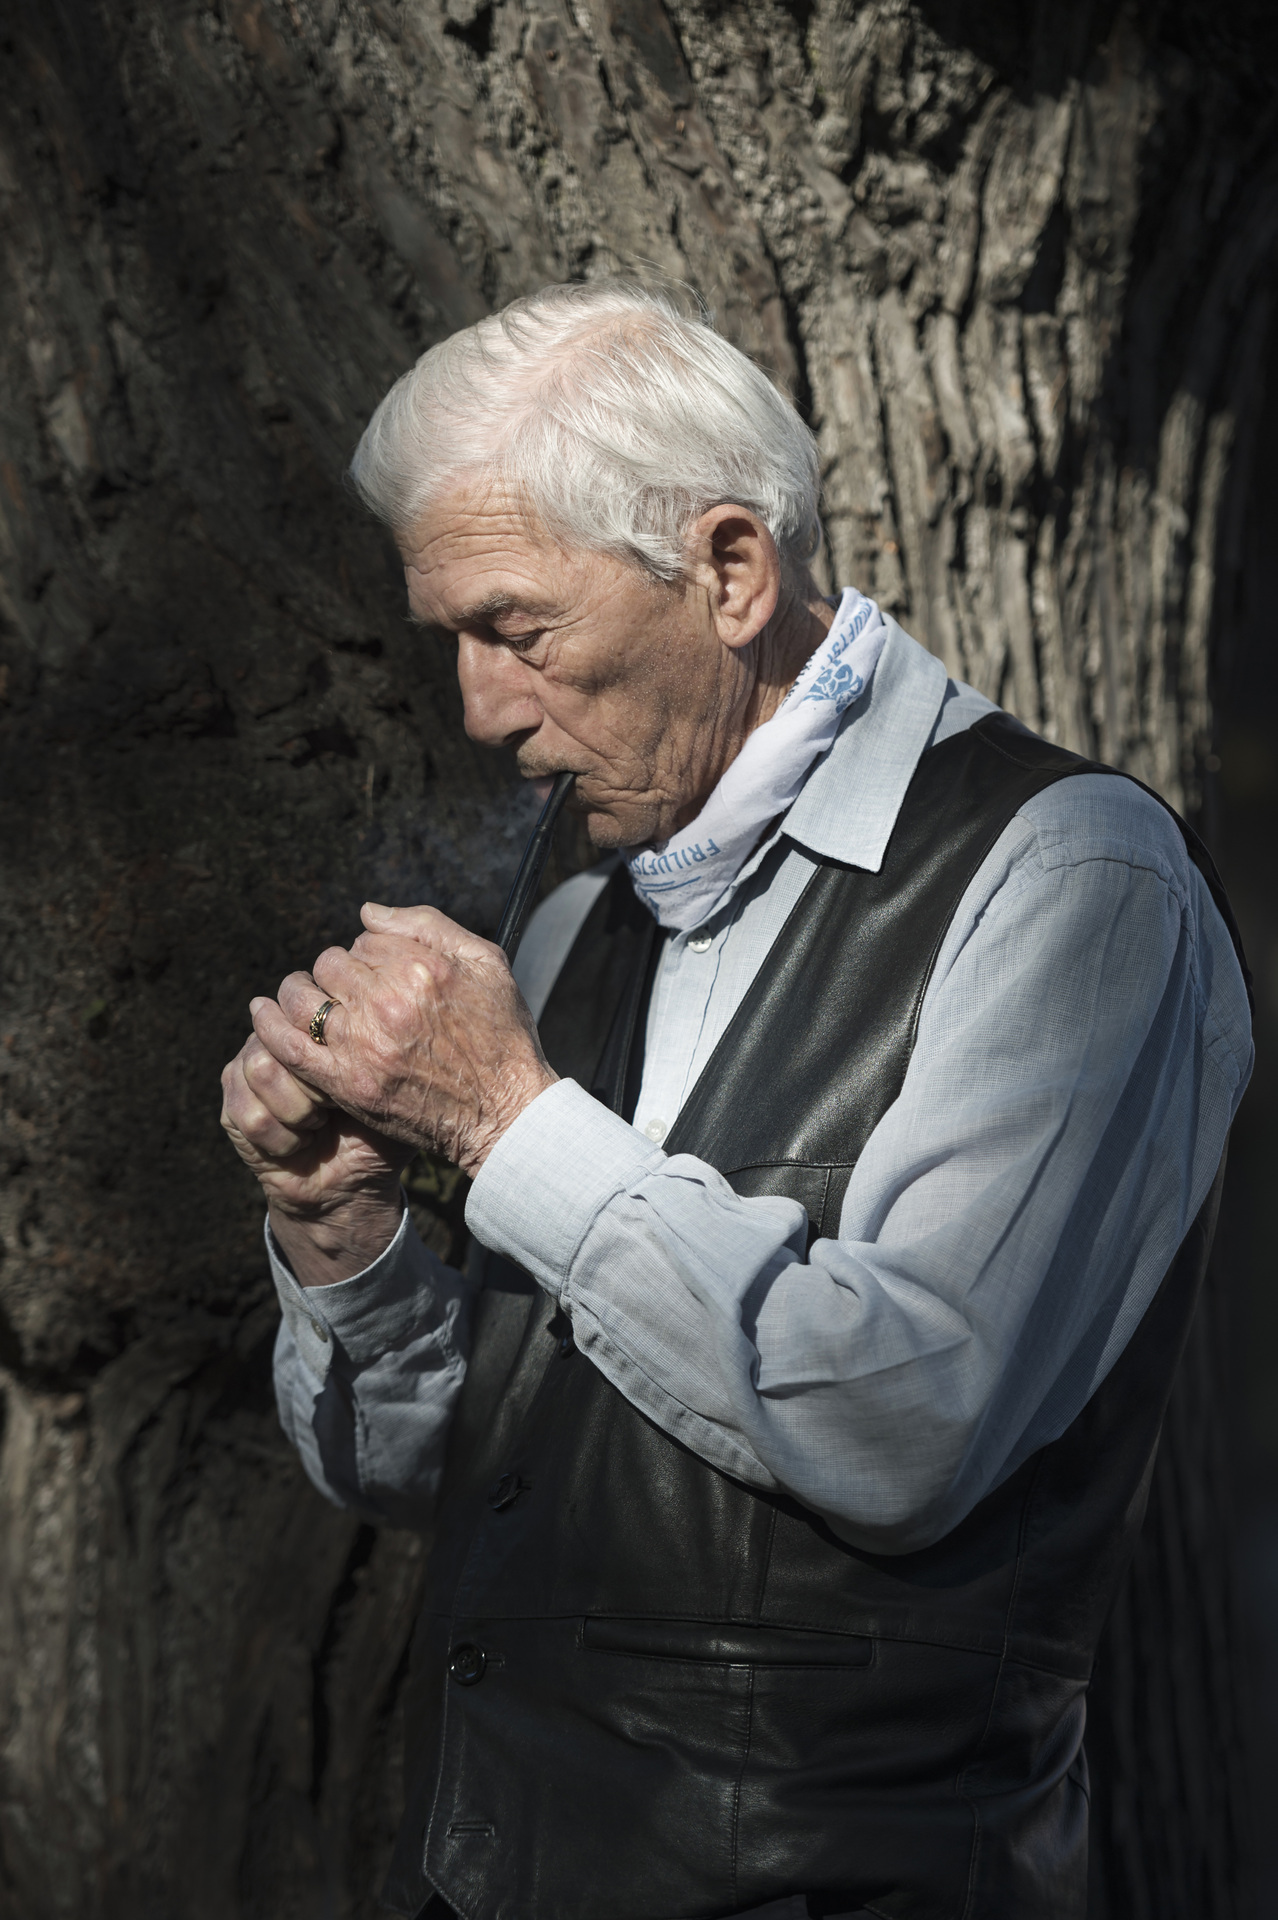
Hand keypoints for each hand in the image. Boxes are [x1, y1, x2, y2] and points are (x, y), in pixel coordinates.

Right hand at [220, 1031, 409, 1286]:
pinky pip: (253, 1115)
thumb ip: (375, 1048)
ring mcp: (248, 1069)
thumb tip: (371, 1014)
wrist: (349, 1184)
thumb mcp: (388, 1089)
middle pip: (282, 1038)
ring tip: (317, 1125)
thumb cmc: (376, 1132)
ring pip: (263, 1070)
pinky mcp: (232, 1107)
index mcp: (313, 1026)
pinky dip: (285, 1140)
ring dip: (299, 1112)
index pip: (307, 1009)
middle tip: (333, 1107)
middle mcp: (276, 1038)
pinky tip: (299, 1144)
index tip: (350, 1084)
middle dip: (316, 1083)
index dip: (329, 1050)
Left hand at [247, 902, 557, 1180]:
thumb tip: (367, 912)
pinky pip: (290, 1046)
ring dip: (303, 994)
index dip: (370, 954)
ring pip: (305, 998)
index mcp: (421, 967)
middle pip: (331, 965)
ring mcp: (365, 1044)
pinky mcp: (348, 1083)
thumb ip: (428, 925)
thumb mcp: (487, 963)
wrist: (505, 1111)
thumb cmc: (502, 1035)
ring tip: (312, 1001)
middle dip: (338, 974)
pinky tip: (262, 1012)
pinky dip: (270, 1026)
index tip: (381, 973)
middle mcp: (389, 1001)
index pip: (365, 940)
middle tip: (352, 993)